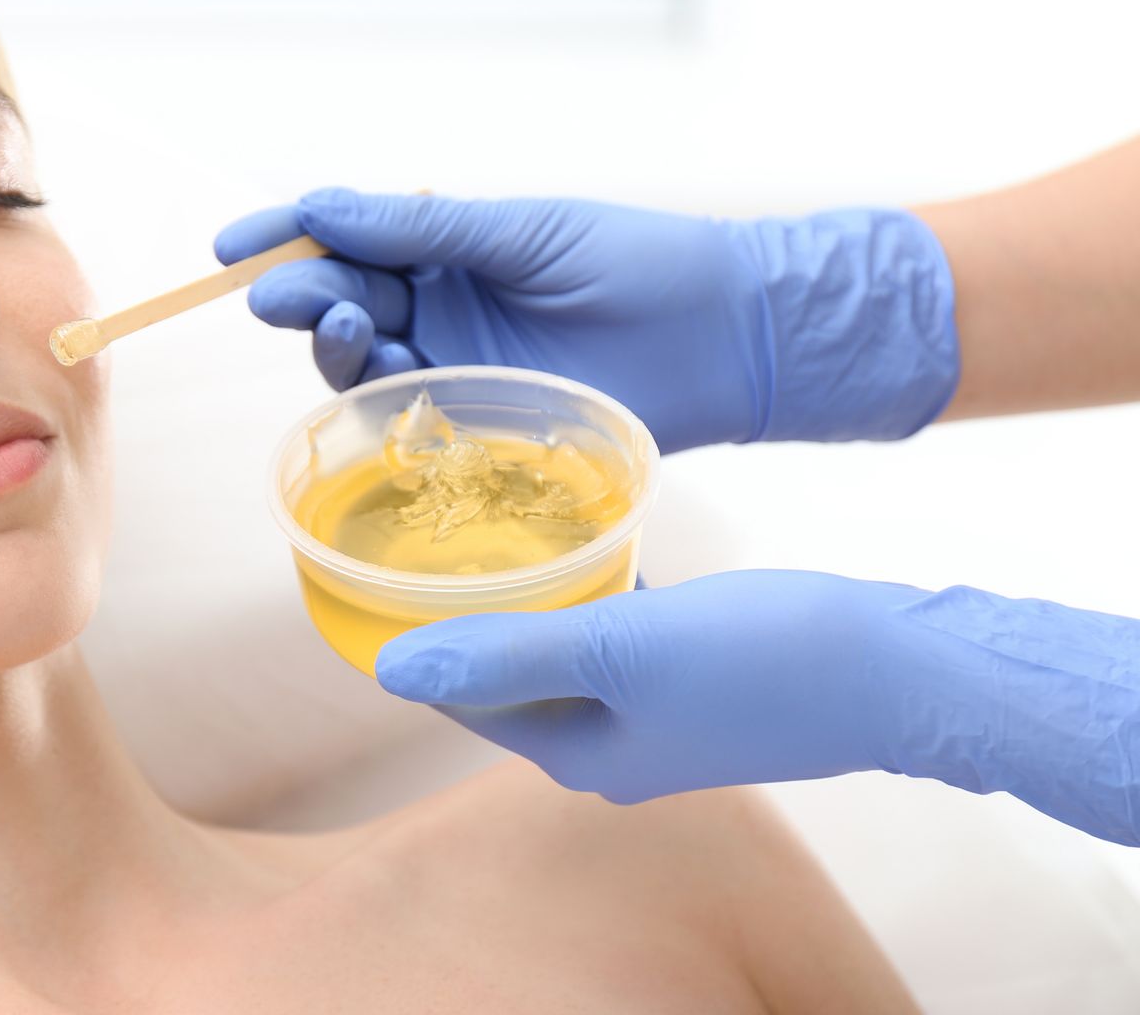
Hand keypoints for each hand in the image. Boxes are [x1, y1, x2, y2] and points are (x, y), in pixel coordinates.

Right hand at [214, 189, 958, 452]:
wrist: (729, 336)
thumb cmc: (638, 265)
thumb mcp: (524, 232)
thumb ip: (423, 228)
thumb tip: (321, 207)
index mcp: (445, 249)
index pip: (344, 238)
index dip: (284, 237)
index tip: (233, 242)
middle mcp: (439, 309)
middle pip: (341, 302)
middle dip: (301, 294)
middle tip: (278, 291)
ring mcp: (456, 369)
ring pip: (362, 363)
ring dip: (336, 344)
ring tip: (344, 323)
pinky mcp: (480, 427)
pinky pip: (409, 420)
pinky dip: (384, 401)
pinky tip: (383, 380)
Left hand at [374, 571, 1139, 845]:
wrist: (906, 669)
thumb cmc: (764, 661)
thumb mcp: (617, 649)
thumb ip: (504, 657)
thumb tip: (389, 671)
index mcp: (581, 754)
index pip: (464, 700)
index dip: (418, 644)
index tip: (376, 575)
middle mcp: (616, 746)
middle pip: (510, 678)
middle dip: (469, 618)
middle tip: (428, 536)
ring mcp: (663, 714)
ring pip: (566, 652)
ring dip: (531, 601)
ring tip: (493, 528)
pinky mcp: (706, 677)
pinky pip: (619, 635)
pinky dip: (593, 594)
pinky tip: (589, 545)